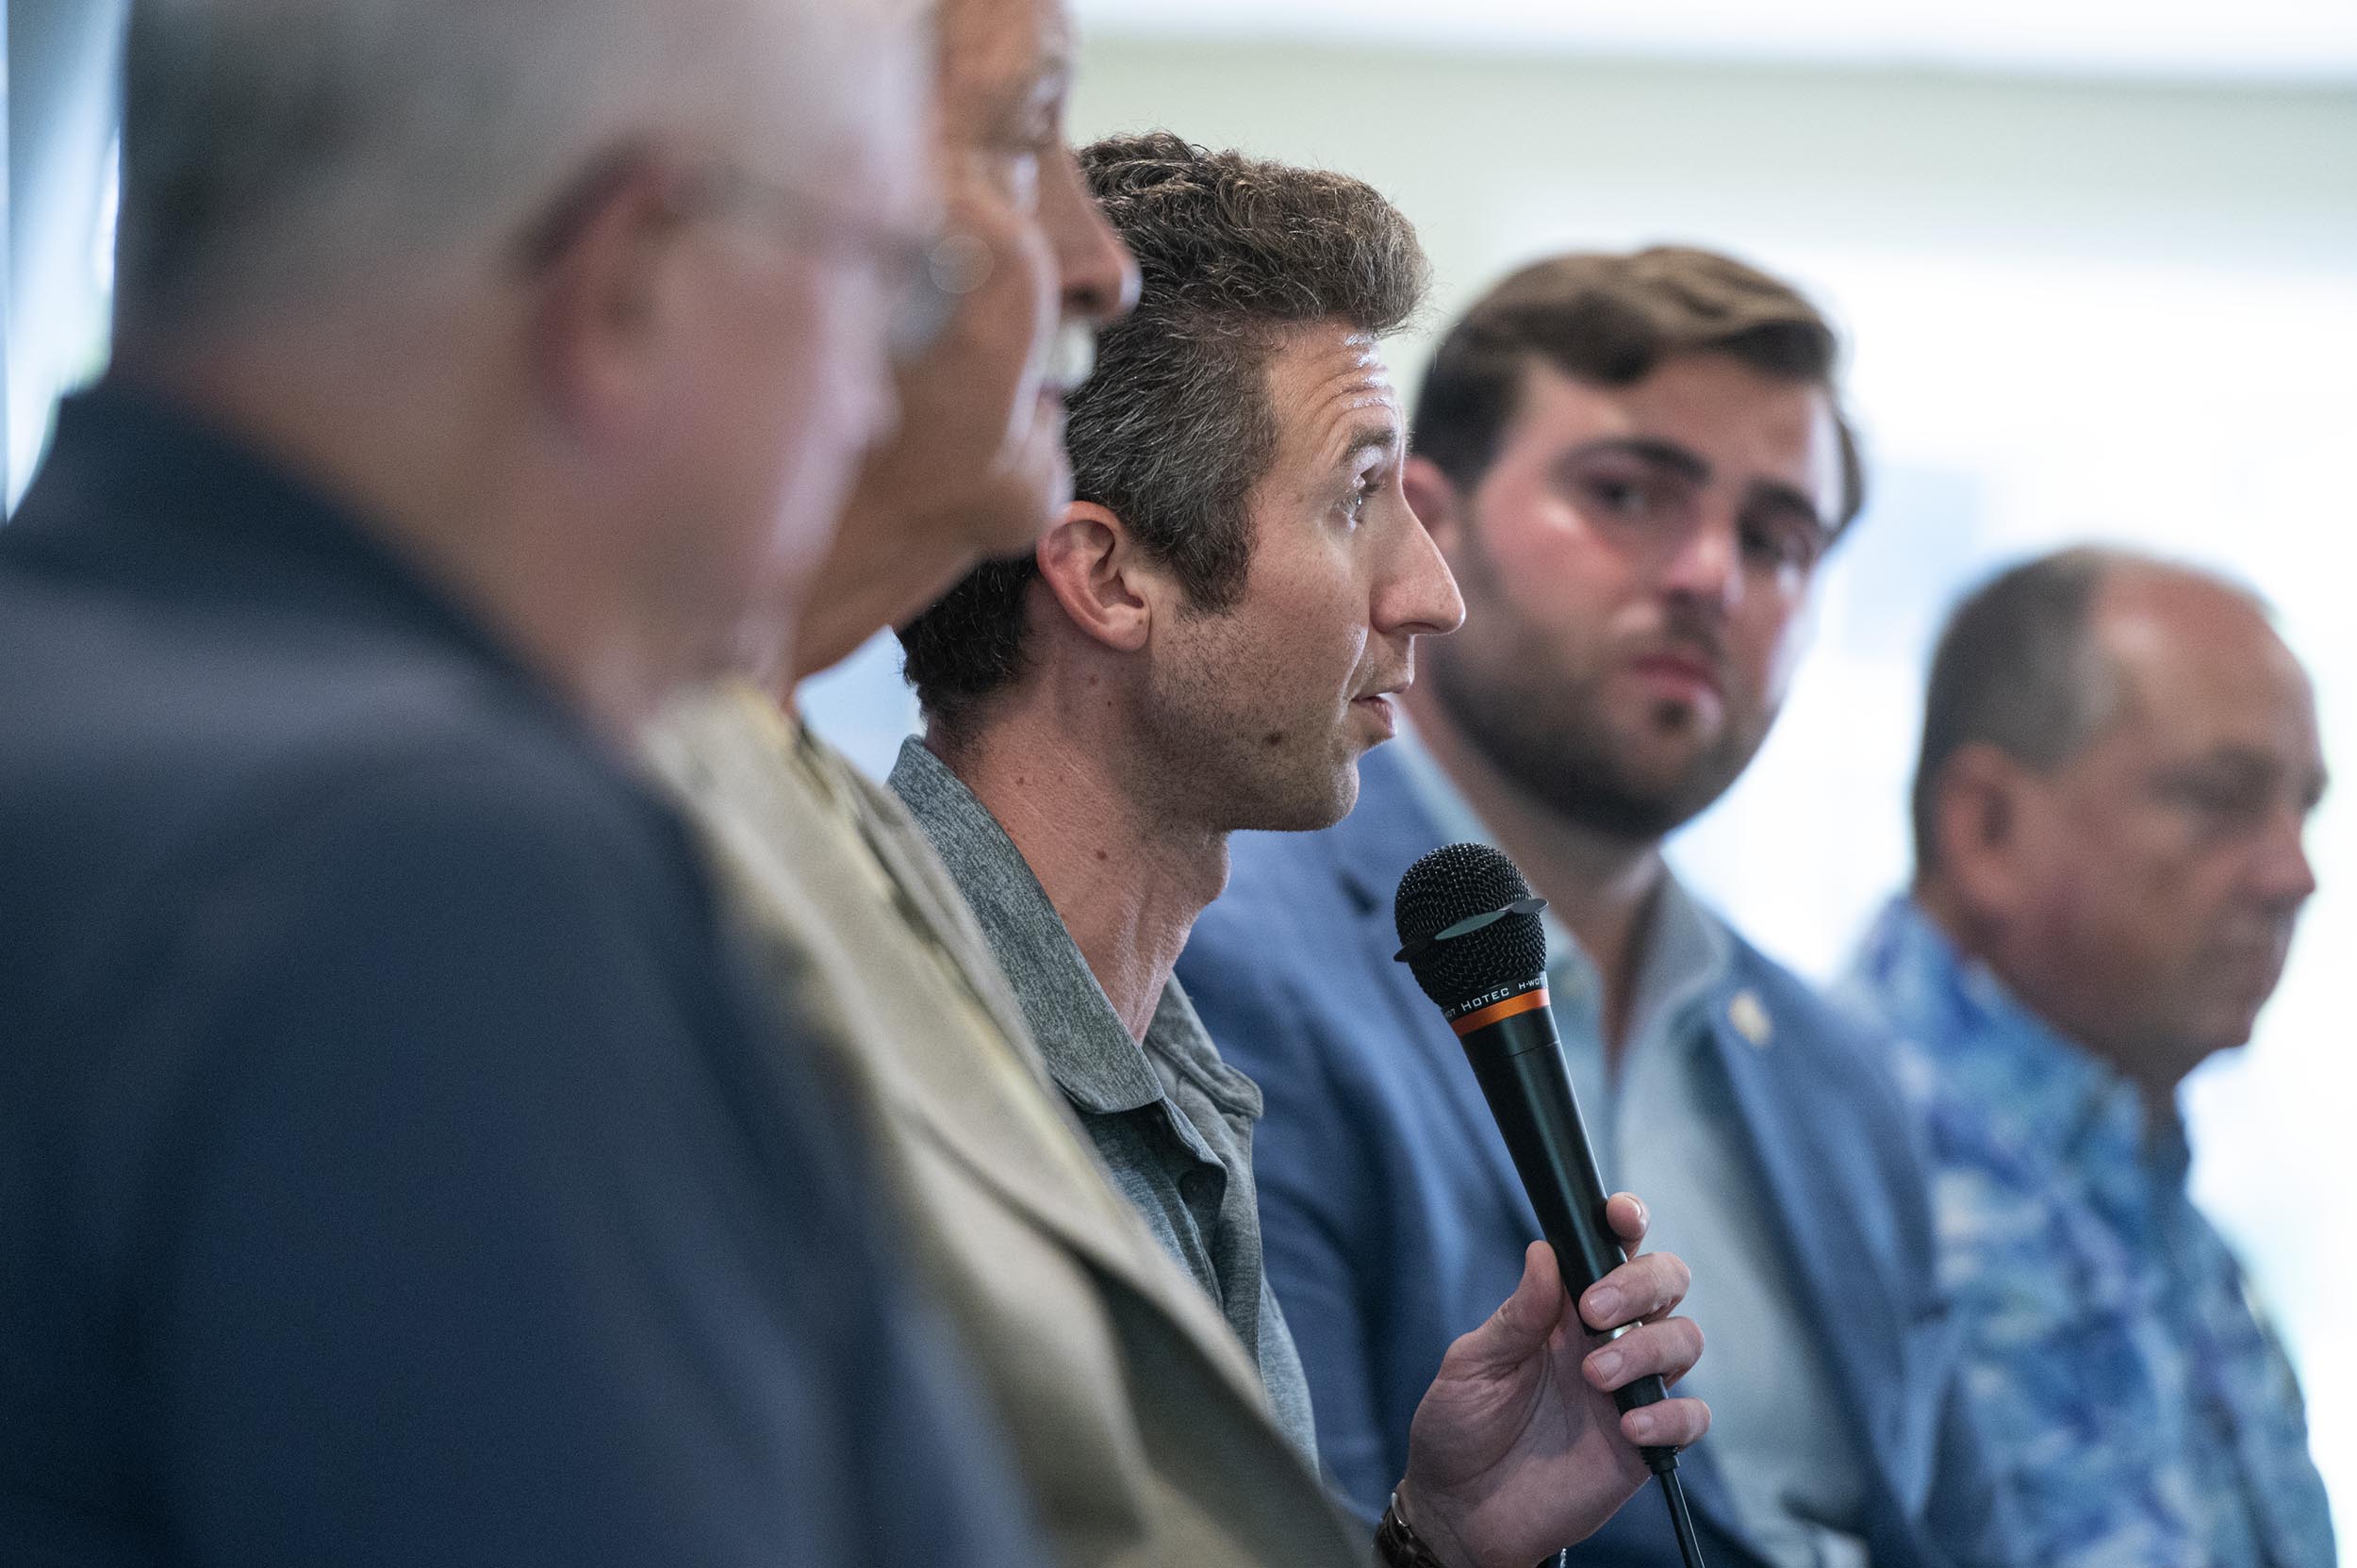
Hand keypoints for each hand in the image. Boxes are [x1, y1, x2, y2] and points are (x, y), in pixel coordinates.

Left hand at [1394, 1193, 1708, 1567]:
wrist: (1461, 1512)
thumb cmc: (1459, 1429)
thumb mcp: (1471, 1365)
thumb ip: (1515, 1314)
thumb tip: (1544, 1252)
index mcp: (1562, 1310)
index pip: (1610, 1250)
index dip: (1625, 1222)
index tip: (1619, 1217)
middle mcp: (1606, 1340)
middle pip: (1665, 1282)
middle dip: (1641, 1283)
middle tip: (1594, 1312)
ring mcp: (1629, 1389)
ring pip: (1684, 1339)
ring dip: (1649, 1347)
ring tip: (1595, 1378)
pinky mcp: (1643, 1443)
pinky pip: (1692, 1417)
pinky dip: (1671, 1415)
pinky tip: (1628, 1427)